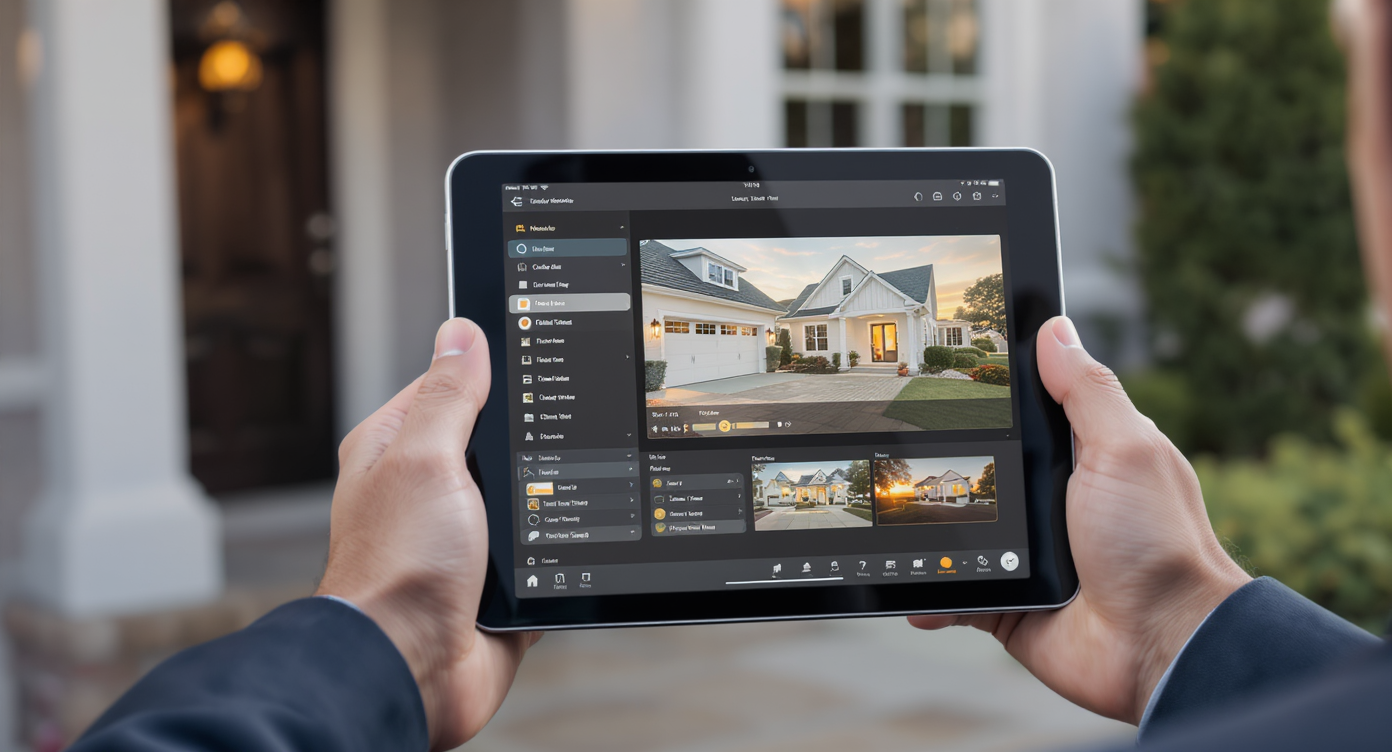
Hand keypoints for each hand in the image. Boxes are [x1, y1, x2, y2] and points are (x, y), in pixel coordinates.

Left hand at [316, 318, 540, 749]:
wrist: (411, 667)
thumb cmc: (396, 568)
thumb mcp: (426, 458)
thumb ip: (449, 396)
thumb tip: (461, 333)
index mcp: (395, 450)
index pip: (446, 386)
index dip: (487, 373)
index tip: (532, 358)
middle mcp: (424, 492)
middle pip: (492, 443)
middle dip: (525, 446)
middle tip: (551, 437)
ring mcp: (459, 539)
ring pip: (522, 499)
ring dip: (542, 504)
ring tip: (553, 499)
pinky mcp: (492, 582)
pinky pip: (539, 554)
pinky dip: (555, 552)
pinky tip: (565, 547)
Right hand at [908, 317, 1250, 724]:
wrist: (1161, 645)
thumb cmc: (1160, 545)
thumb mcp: (1124, 449)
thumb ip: (1087, 392)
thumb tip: (1054, 328)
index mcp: (1084, 457)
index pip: (1029, 412)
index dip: (991, 394)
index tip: (940, 372)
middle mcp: (1053, 503)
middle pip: (984, 469)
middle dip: (944, 463)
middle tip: (897, 445)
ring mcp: (1028, 554)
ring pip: (959, 531)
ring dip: (927, 531)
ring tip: (888, 518)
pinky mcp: (1009, 603)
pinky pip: (954, 592)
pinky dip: (929, 593)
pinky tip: (910, 585)